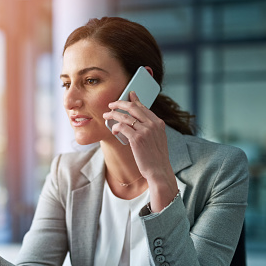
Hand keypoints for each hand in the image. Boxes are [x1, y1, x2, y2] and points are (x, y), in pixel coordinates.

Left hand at [103, 91, 177, 211]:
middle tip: (111, 104)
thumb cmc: (156, 158)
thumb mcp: (158, 139)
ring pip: (125, 116)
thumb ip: (151, 128)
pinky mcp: (136, 139)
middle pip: (133, 107)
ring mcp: (145, 131)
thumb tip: (139, 122)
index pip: (143, 107)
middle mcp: (152, 124)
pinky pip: (122, 127)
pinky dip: (115, 127)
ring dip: (113, 114)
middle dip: (120, 103)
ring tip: (106, 116)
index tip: (128, 94)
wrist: (159, 171)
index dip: (134, 100)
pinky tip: (113, 130)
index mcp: (158, 123)